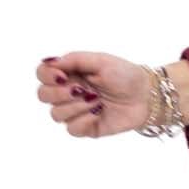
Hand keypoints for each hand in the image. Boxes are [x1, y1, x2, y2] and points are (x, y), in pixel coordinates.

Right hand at [35, 52, 153, 137]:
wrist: (146, 95)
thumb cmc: (125, 75)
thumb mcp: (100, 60)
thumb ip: (74, 59)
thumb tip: (50, 62)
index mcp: (70, 74)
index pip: (42, 74)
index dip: (47, 76)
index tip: (64, 75)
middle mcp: (68, 93)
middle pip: (43, 96)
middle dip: (60, 93)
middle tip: (82, 89)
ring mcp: (76, 111)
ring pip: (56, 114)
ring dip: (76, 106)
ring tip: (97, 100)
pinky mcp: (86, 128)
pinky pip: (72, 129)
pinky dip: (84, 120)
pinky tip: (98, 113)